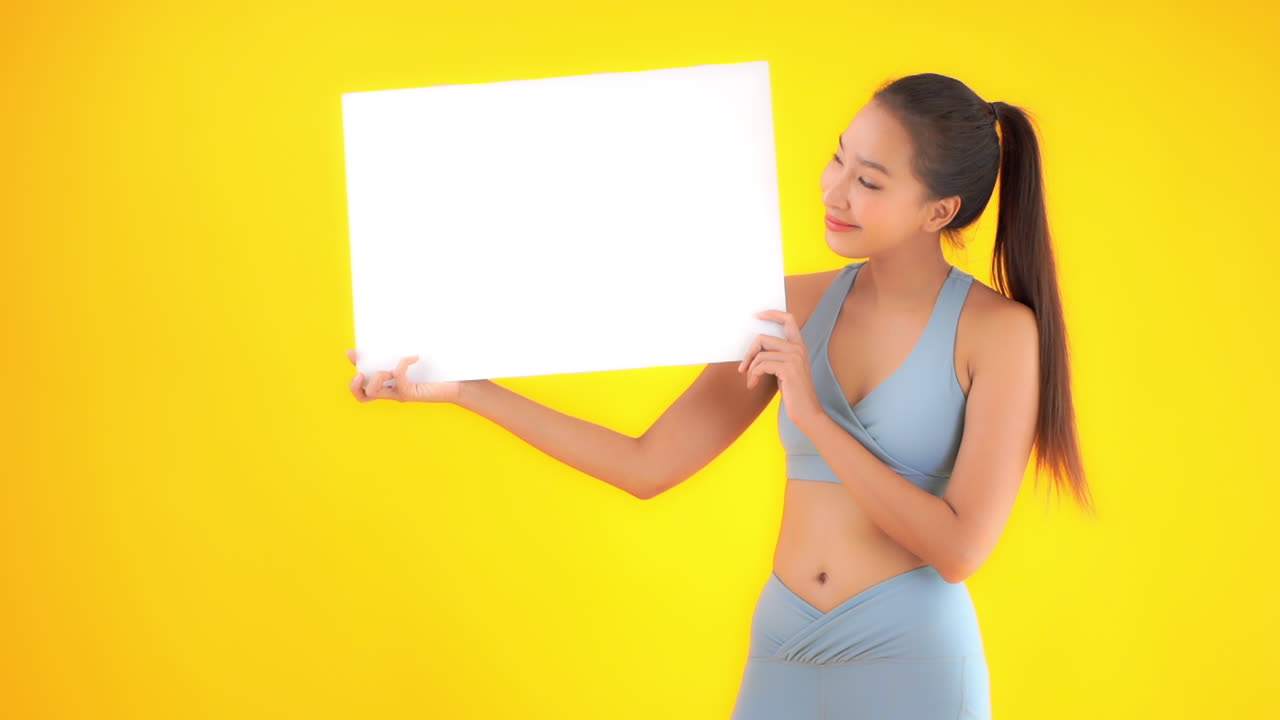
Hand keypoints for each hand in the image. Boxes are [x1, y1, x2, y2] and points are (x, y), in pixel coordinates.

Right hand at [346, 350, 461, 403]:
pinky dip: (402, 365)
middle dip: (354, 384)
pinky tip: (413, 357)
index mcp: (391, 381)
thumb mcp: (422, 355)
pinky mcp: (411, 394)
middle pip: (362, 395)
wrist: (462, 382)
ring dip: (376, 377)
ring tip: (388, 369)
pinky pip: (398, 380)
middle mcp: (392, 390)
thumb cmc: (443, 368)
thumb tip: (398, 321)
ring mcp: (400, 393)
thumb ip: (407, 345)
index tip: (352, 352)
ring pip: (372, 392)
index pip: (364, 380)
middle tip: (360, 373)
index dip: (354, 367)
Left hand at [738, 310, 824, 426]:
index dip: (772, 314)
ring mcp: (794, 357)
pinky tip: (753, 384)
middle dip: (749, 353)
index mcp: (800, 346)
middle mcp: (798, 348)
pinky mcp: (788, 368)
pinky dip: (753, 376)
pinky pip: (761, 365)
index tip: (757, 316)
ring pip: (760, 354)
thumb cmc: (795, 393)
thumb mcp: (786, 369)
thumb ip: (777, 355)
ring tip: (751, 380)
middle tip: (743, 367)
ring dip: (750, 369)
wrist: (808, 412)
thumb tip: (755, 348)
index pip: (788, 319)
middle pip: (763, 338)